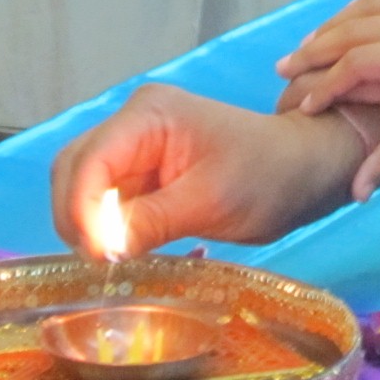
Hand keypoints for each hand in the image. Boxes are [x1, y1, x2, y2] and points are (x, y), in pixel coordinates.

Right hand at [51, 84, 364, 257]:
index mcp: (148, 115)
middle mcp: (133, 122)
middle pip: (74, 169)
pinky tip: (129, 252)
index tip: (98, 255)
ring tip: (114, 261)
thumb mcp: (211, 202)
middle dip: (76, 218)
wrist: (305, 169)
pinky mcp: (144, 170)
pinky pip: (109, 199)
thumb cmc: (268, 176)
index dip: (82, 209)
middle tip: (100, 263)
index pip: (90, 160)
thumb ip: (149, 222)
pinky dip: (110, 227)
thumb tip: (100, 250)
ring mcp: (136, 145)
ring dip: (90, 225)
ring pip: (85, 186)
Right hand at [275, 0, 379, 112]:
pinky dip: (364, 0)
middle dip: (314, 52)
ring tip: (310, 41)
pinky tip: (354, 8)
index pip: (358, 65)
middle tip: (284, 68)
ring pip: (368, 5)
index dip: (328, 86)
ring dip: (334, 23)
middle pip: (352, 31)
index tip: (307, 106)